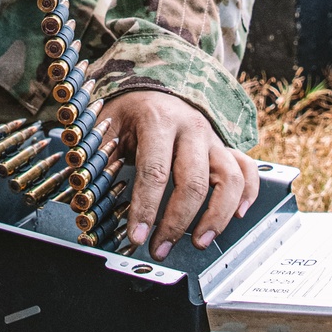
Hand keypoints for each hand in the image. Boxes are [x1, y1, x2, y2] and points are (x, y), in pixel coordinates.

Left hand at [103, 90, 259, 260]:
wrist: (154, 83)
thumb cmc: (127, 111)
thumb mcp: (105, 125)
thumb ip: (97, 158)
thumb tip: (83, 196)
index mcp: (158, 120)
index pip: (155, 171)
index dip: (145, 208)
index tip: (136, 236)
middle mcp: (191, 127)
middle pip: (194, 181)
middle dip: (176, 222)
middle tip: (160, 248)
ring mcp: (212, 138)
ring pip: (230, 178)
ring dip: (217, 216)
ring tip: (199, 242)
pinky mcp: (224, 147)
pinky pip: (247, 170)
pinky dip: (248, 194)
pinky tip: (238, 216)